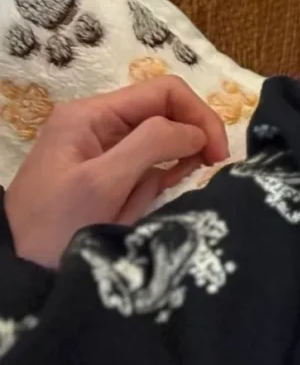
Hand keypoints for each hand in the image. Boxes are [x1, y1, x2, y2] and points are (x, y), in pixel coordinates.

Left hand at [4, 77, 229, 266]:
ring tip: (161, 193)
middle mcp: (98, 123)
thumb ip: (152, 145)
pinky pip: (146, 166)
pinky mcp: (106, 174)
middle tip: (208, 169)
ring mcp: (102, 149)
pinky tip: (148, 199)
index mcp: (92, 114)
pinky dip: (156, 180)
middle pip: (164, 113)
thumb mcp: (103, 182)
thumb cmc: (55, 225)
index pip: (164, 92)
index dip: (198, 116)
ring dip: (170, 165)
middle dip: (188, 140)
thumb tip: (197, 133)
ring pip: (159, 141)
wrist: (16, 272)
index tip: (216, 154)